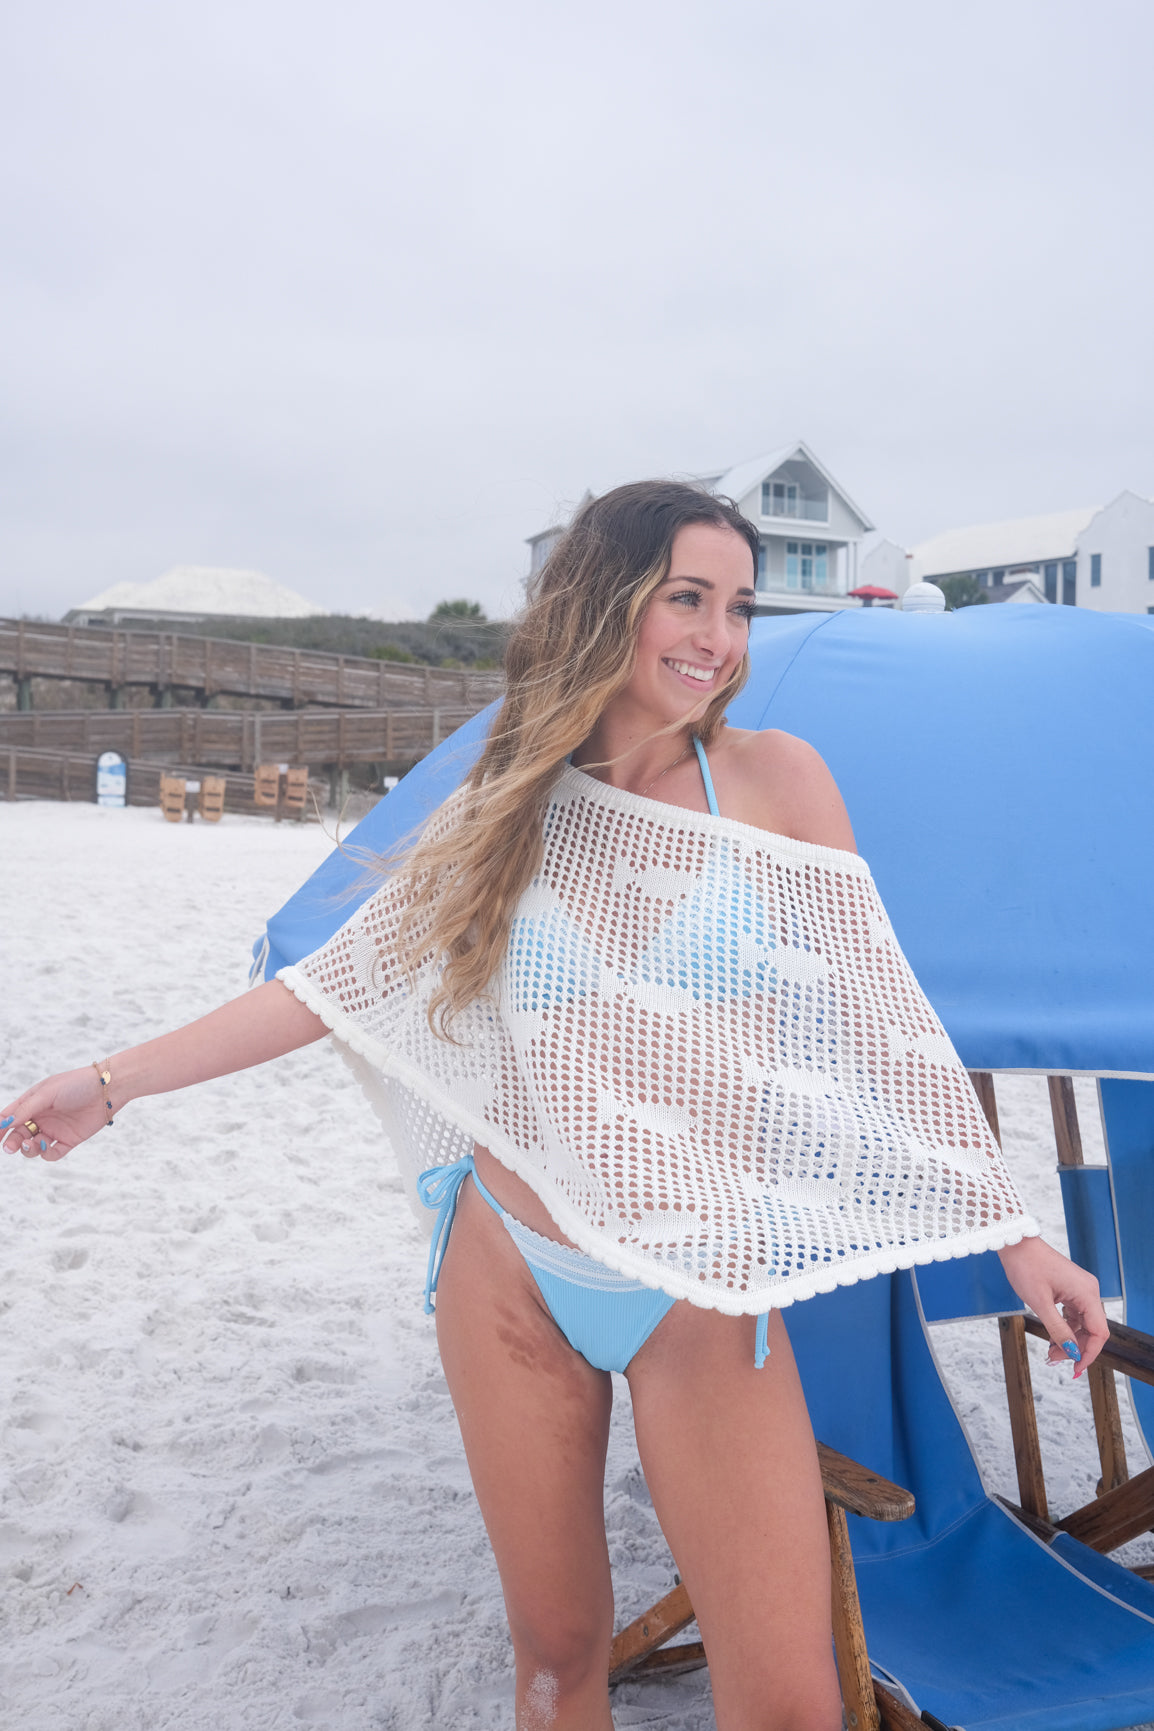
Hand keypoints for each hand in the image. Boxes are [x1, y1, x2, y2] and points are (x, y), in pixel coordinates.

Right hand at [0, 1067, 110, 1161]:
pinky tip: (47, 1145)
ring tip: (31, 1143)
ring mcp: (54, 1129)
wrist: (108, 1089)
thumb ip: (25, 1109)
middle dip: (12, 1142)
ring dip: (28, 1149)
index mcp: (32, 1102)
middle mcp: (41, 1117)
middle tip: (10, 1147)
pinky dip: (46, 1153)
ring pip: (33, 1146)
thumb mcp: (47, 1093)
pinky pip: (52, 1153)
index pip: (9, 1117)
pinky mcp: (69, 1140)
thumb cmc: (76, 1084)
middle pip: (18, 1135)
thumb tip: (4, 1124)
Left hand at [997, 1235, 1108, 1376]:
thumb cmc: (1026, 1267)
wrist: (1016, 1244)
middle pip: (1092, 1329)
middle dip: (1076, 1348)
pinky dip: (1065, 1328)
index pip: (1099, 1332)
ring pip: (1082, 1323)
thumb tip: (1072, 1352)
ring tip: (1051, 1353)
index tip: (1075, 1369)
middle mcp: (1088, 1291)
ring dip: (1070, 1340)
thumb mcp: (1040, 1303)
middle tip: (1054, 1360)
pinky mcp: (1071, 1289)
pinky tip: (1053, 1338)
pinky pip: (1074, 1314)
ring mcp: (1080, 1289)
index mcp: (1087, 1293)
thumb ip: (1058, 1330)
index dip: (1089, 1353)